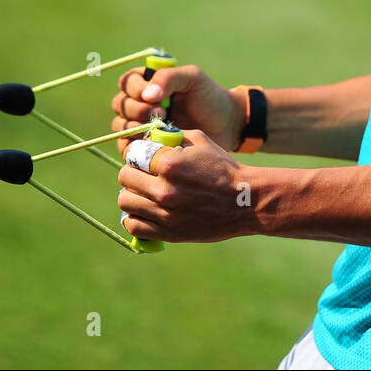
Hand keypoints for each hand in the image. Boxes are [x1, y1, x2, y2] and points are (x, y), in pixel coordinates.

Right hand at [110, 64, 244, 148]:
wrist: (226, 125)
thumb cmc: (209, 97)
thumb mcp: (192, 79)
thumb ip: (169, 78)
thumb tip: (146, 95)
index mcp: (148, 82)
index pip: (127, 82)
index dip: (136, 90)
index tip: (157, 97)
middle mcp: (140, 103)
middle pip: (120, 105)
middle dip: (137, 109)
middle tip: (162, 113)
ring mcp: (141, 125)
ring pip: (120, 126)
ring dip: (135, 127)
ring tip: (159, 129)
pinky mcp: (146, 146)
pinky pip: (127, 147)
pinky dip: (136, 146)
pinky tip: (155, 143)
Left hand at [117, 130, 257, 242]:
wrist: (246, 201)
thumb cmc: (224, 168)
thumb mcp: (200, 140)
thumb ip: (171, 137)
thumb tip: (148, 138)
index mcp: (169, 163)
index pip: (132, 154)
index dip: (137, 154)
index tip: (145, 158)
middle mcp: (163, 189)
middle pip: (124, 177)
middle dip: (133, 172)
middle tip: (145, 175)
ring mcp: (164, 213)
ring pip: (125, 201)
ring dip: (132, 195)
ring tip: (145, 193)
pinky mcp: (168, 233)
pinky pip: (134, 226)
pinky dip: (135, 217)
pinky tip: (146, 211)